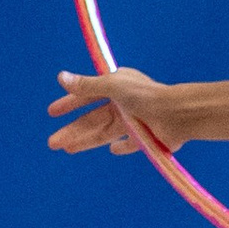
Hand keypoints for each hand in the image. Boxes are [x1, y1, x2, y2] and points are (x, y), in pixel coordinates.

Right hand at [48, 68, 172, 154]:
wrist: (176, 114)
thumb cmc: (145, 96)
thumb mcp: (112, 86)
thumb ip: (87, 85)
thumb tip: (60, 77)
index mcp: (116, 87)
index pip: (86, 97)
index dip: (69, 104)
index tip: (52, 113)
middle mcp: (123, 103)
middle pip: (92, 120)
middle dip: (72, 130)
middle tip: (52, 143)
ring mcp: (134, 121)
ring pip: (104, 133)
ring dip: (86, 141)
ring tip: (67, 149)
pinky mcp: (145, 137)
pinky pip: (130, 143)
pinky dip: (122, 146)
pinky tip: (113, 150)